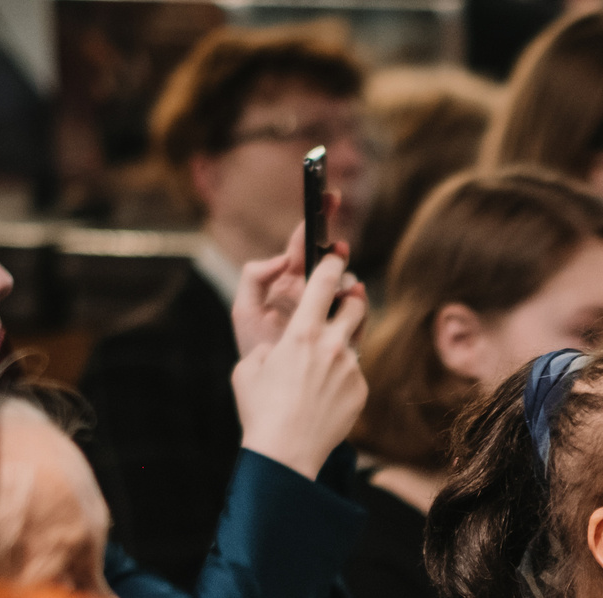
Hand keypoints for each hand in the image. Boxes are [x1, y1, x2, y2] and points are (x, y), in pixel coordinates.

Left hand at [230, 201, 344, 357]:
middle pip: (328, 262)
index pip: (303, 246)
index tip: (329, 200)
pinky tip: (355, 297)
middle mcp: (310, 294)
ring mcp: (328, 312)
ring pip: (346, 284)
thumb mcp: (244, 310)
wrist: (271, 393)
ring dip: (346, 278)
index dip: (316, 221)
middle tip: (338, 247)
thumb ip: (255, 277)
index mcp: (287, 282)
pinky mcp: (343, 332)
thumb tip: (283, 259)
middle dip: (336, 250)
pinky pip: (357, 311)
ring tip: (342, 283)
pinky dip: (359, 301)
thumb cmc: (255, 351)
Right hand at [232, 247, 366, 479]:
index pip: (325, 282)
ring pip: (355, 340)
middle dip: (351, 297)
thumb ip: (267, 347)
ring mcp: (351, 368)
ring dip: (344, 339)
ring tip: (325, 357)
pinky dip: (342, 375)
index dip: (332, 263)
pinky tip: (324, 393)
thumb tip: (276, 348)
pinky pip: (354, 372)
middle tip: (342, 300)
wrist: (287, 453)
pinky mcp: (361, 390)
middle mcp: (333, 345)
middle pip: (356, 304)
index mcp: (302, 333)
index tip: (336, 255)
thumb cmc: (261, 411)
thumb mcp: (248, 368)